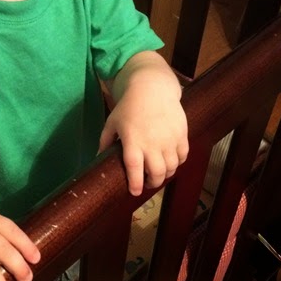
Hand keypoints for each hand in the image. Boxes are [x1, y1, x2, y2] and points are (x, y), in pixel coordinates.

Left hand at [98, 54, 188, 195]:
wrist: (152, 88)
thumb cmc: (129, 106)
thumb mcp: (112, 122)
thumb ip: (105, 141)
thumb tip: (97, 158)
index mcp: (133, 141)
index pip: (135, 169)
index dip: (135, 183)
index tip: (134, 191)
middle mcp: (152, 143)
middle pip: (156, 173)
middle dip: (152, 183)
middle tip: (148, 184)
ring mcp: (169, 139)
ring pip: (172, 167)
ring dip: (165, 174)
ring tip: (159, 173)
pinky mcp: (181, 134)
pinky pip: (183, 156)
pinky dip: (178, 163)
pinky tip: (171, 161)